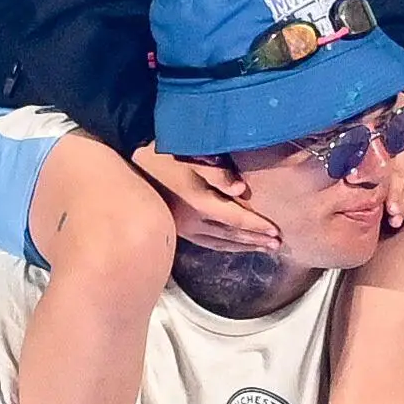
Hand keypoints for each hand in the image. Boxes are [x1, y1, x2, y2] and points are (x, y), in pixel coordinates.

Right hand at [129, 142, 282, 252]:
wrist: (127, 162)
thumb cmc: (162, 153)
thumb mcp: (190, 156)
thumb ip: (217, 173)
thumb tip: (241, 189)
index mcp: (199, 203)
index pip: (236, 219)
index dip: (257, 226)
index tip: (277, 232)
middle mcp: (192, 221)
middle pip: (231, 236)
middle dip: (255, 241)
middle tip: (277, 246)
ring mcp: (183, 228)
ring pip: (219, 243)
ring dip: (242, 247)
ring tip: (262, 250)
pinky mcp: (176, 229)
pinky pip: (207, 243)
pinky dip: (225, 246)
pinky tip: (232, 246)